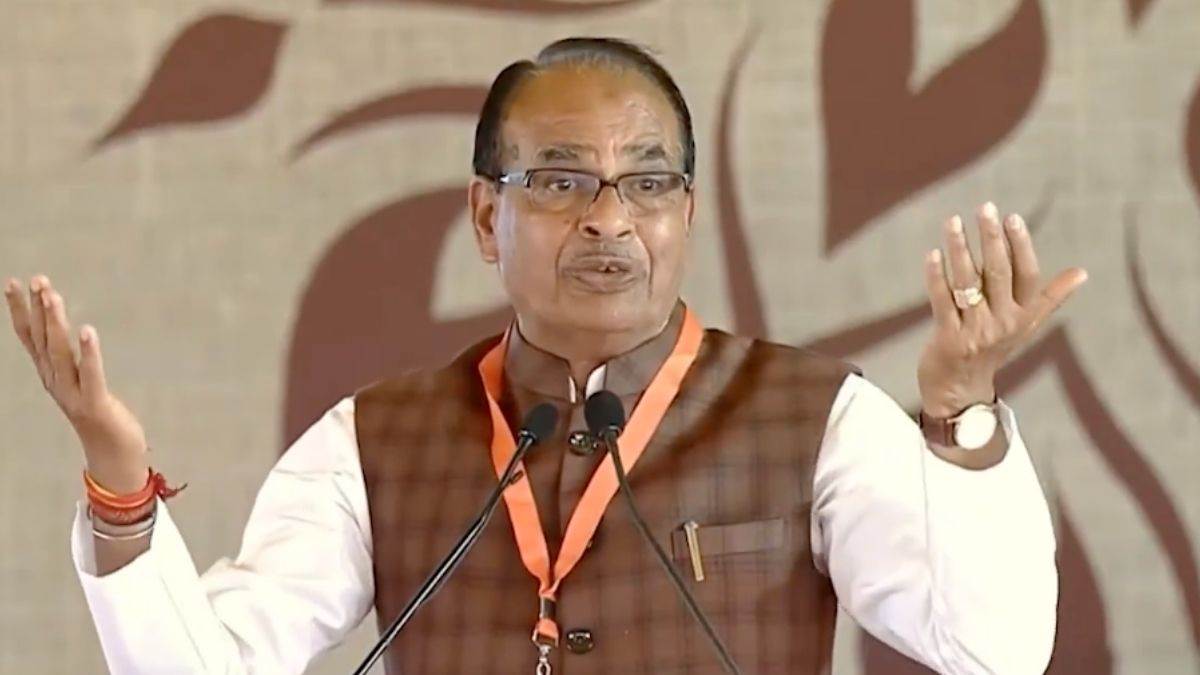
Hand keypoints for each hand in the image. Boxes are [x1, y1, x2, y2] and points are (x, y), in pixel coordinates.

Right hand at [5, 275, 148, 492]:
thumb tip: (65, 330)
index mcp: (50, 375)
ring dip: (56, 324)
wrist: (113, 455)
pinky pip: (91, 375)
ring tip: (53, 296)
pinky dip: (89, 353)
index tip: (14, 283)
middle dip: (38, 309)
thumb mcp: (79, 382)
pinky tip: (88, 331)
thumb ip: (71, 360)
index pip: (30, 337)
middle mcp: (55, 382)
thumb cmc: (100, 415)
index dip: (20, 311)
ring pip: (60, 354)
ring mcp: (73, 394)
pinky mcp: (95, 404)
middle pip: (43, 341)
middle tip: (37, 280)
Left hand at [917, 202, 1087, 417]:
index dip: (1020, 246)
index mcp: (1023, 317)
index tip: (1011, 217)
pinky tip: (932, 254)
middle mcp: (1003, 323)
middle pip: (998, 273)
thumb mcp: (1025, 326)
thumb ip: (1049, 298)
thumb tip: (1082, 272)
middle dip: (992, 239)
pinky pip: (942, 302)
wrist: (960, 392)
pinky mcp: (948, 340)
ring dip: (960, 249)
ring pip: (967, 283)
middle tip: (985, 208)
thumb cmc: (993, 350)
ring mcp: (975, 332)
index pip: (1027, 275)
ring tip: (953, 221)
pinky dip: (936, 277)